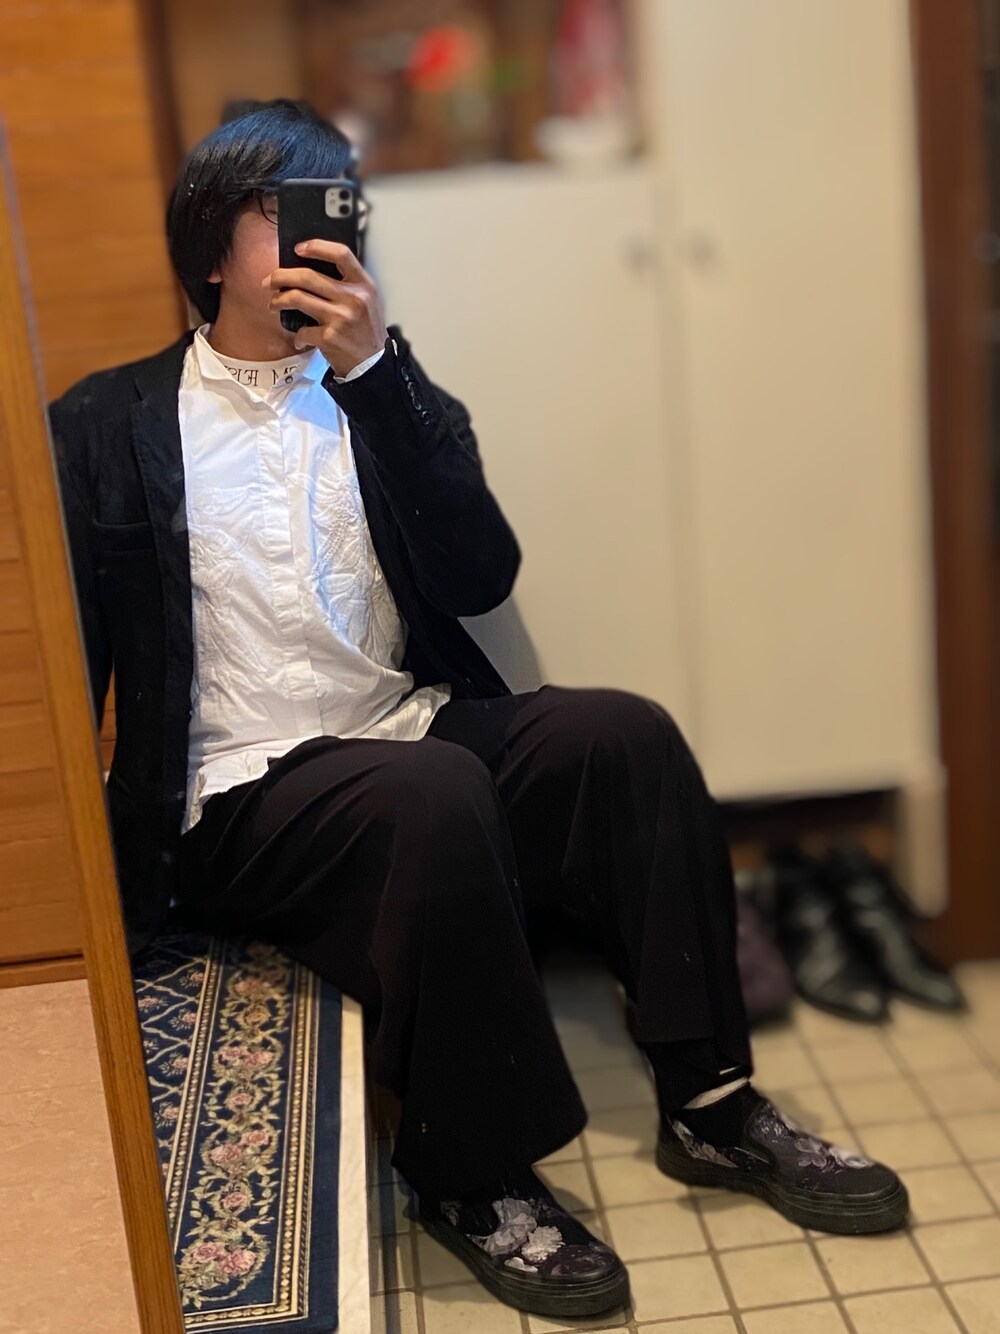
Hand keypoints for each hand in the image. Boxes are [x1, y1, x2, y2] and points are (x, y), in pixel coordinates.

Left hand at [263, 240, 388, 376]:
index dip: (316, 247)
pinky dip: (297, 335)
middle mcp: (352, 298)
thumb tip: (312, 270)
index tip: (298, 249)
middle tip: (270, 281)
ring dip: (278, 300)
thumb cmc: (366, 331)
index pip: (340, 254)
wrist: (372, 365)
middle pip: (308, 276)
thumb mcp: (367, 301)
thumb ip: (348, 284)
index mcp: (363, 284)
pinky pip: (301, 330)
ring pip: (297, 298)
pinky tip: (300, 338)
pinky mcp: (329, 337)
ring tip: (273, 304)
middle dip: (281, 276)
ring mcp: (340, 318)